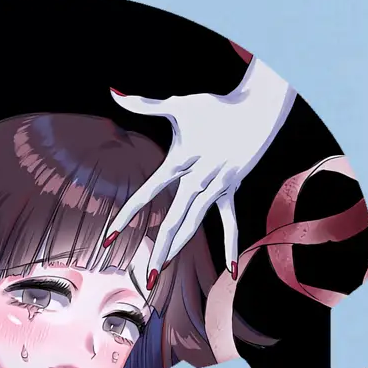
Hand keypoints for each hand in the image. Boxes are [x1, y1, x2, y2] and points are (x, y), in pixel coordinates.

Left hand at [108, 55, 295, 278]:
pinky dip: (229, 246)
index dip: (128, 214)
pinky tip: (230, 272)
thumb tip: (113, 90)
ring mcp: (217, 188)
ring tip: (163, 270)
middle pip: (174, 221)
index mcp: (180, 162)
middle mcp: (198, 180)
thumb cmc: (215, 107)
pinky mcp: (231, 191)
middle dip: (159, 249)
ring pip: (195, 224)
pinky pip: (230, 223)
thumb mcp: (178, 105)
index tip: (111, 234)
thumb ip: (143, 104)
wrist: (256, 110)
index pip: (147, 193)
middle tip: (147, 277)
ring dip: (180, 248)